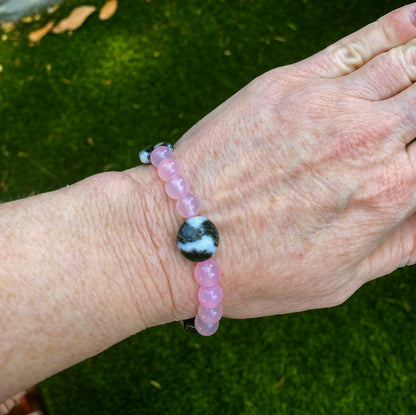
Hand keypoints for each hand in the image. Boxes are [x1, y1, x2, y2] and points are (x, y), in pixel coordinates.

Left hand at [135, 3, 415, 320]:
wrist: (179, 239)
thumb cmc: (255, 271)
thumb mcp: (338, 280)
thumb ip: (398, 246)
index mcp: (391, 193)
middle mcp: (370, 139)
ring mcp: (328, 104)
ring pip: (404, 64)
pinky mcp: (287, 84)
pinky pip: (355, 46)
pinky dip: (395, 29)